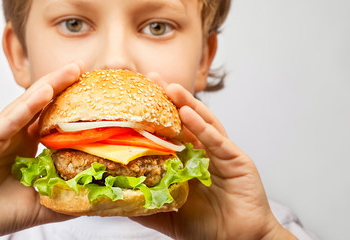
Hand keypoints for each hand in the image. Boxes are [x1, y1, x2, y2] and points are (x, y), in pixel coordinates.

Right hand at [0, 62, 83, 238]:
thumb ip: (68, 197)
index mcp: (28, 146)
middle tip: (86, 69)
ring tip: (74, 69)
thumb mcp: (44, 205)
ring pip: (29, 104)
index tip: (97, 95)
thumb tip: (98, 194)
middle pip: (43, 105)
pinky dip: (29, 105)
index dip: (72, 106)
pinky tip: (47, 90)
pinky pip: (11, 120)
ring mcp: (1, 135)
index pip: (53, 120)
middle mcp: (15, 136)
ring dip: (52, 84)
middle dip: (65, 85)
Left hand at [133, 75, 295, 239]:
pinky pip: (216, 139)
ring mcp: (220, 153)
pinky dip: (202, 126)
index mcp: (188, 162)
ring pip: (202, 123)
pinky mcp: (236, 159)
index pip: (169, 132)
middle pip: (185, 120)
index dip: (154, 115)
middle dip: (169, 99)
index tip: (134, 98)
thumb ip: (144, 204)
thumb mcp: (167, 213)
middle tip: (150, 79)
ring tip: (169, 87)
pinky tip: (188, 112)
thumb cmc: (205, 227)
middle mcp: (204, 153)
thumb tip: (112, 199)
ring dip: (186, 103)